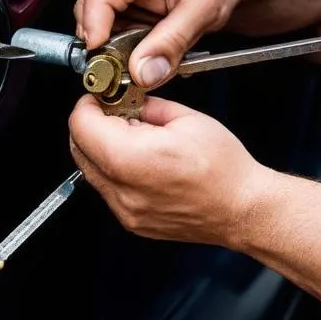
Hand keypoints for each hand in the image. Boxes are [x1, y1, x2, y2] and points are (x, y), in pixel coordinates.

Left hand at [68, 94, 274, 248]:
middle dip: (91, 125)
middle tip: (115, 112)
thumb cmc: (225, 170)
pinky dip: (116, 171)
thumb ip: (148, 107)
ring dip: (102, 149)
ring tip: (134, 138)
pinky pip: (108, 190)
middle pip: (78, 148)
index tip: (100, 97)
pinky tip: (143, 162)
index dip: (89, 104)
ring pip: (91, 171)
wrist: (243, 208)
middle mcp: (123, 189)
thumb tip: (129, 101)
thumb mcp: (187, 119)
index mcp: (132, 158)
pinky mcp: (132, 222)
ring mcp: (126, 210)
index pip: (81, 125)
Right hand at [74, 0, 245, 89]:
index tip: (98, 52)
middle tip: (117, 54)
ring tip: (134, 36)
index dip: (94, 25)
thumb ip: (172, 45)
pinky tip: (134, 27)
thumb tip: (141, 74)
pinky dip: (111, 22)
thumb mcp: (205, 16)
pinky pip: (99, 0)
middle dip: (98, 30)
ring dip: (105, 26)